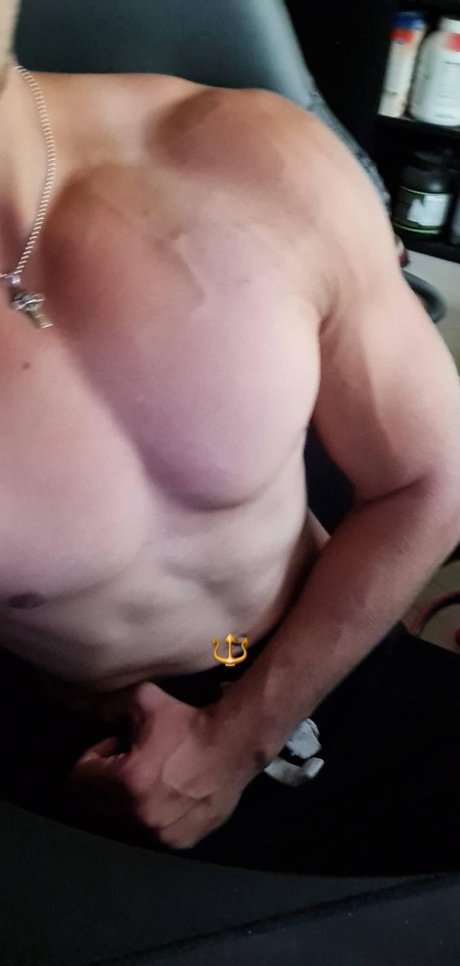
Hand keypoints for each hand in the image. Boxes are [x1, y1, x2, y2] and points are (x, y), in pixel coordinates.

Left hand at [68, 681, 255, 849]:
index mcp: (127, 783)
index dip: (94, 758)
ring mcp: (160, 835)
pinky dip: (149, 816)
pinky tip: (168, 792)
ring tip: (150, 777)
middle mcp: (140, 816)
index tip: (115, 746)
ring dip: (126, 802)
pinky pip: (147, 834)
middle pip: (95, 805)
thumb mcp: (144, 700)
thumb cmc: (189, 724)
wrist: (234, 745)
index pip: (79, 780)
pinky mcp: (179, 843)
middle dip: (106, 782)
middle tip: (130, 761)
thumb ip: (109, 706)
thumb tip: (92, 713)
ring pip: (120, 823)